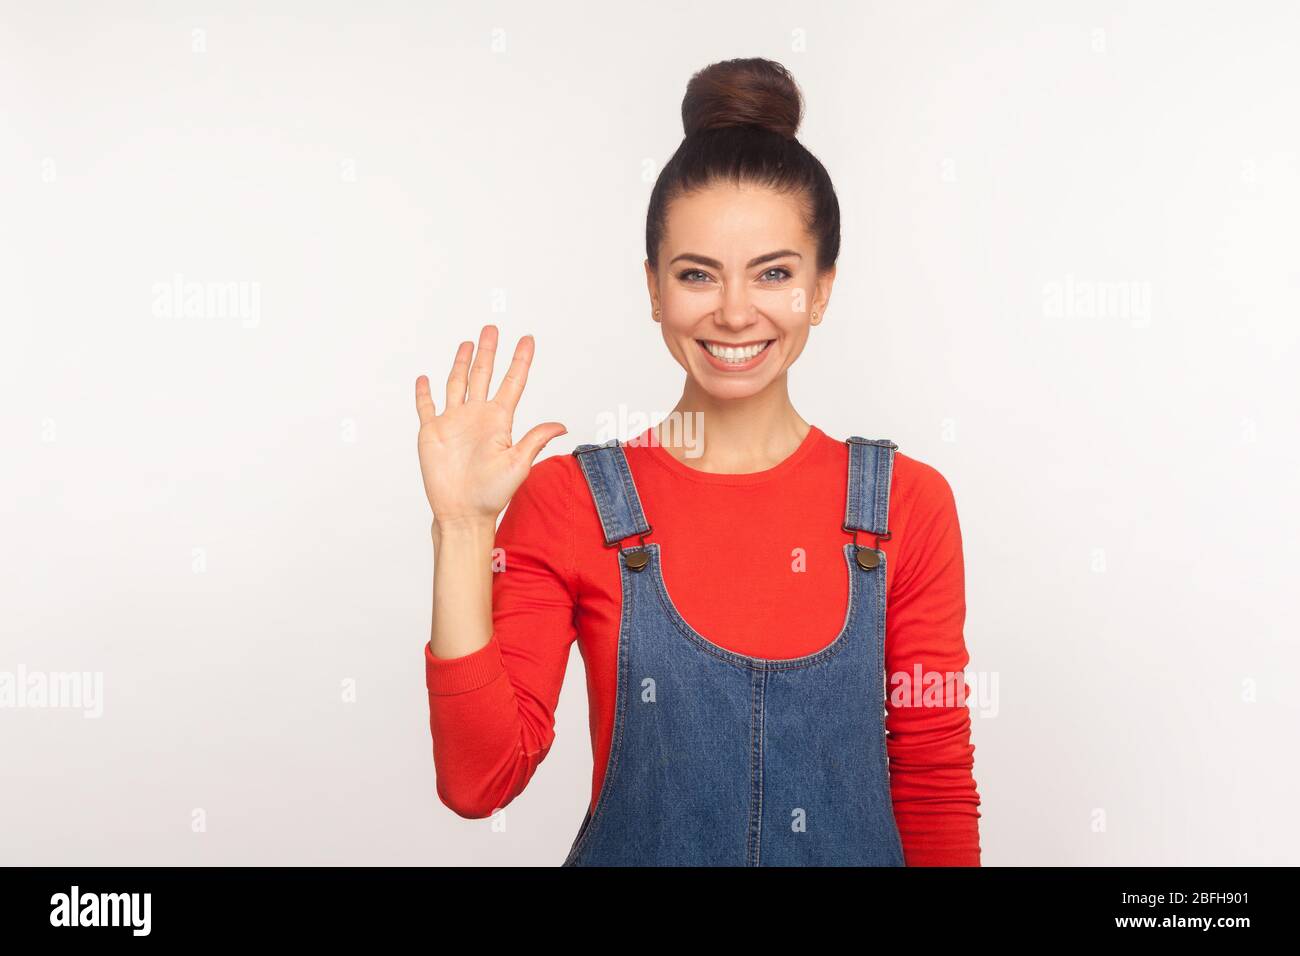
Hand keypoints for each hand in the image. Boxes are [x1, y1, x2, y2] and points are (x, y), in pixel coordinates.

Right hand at [415, 325, 566, 525]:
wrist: (462, 512)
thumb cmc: (492, 494)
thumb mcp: (518, 465)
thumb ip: (535, 440)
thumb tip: (562, 425)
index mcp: (499, 421)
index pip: (512, 382)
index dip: (520, 360)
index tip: (528, 339)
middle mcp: (477, 417)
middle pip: (484, 375)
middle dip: (489, 351)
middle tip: (493, 328)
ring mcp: (454, 423)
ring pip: (457, 384)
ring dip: (462, 363)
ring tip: (468, 343)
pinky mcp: (432, 432)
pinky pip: (426, 407)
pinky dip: (424, 393)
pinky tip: (426, 379)